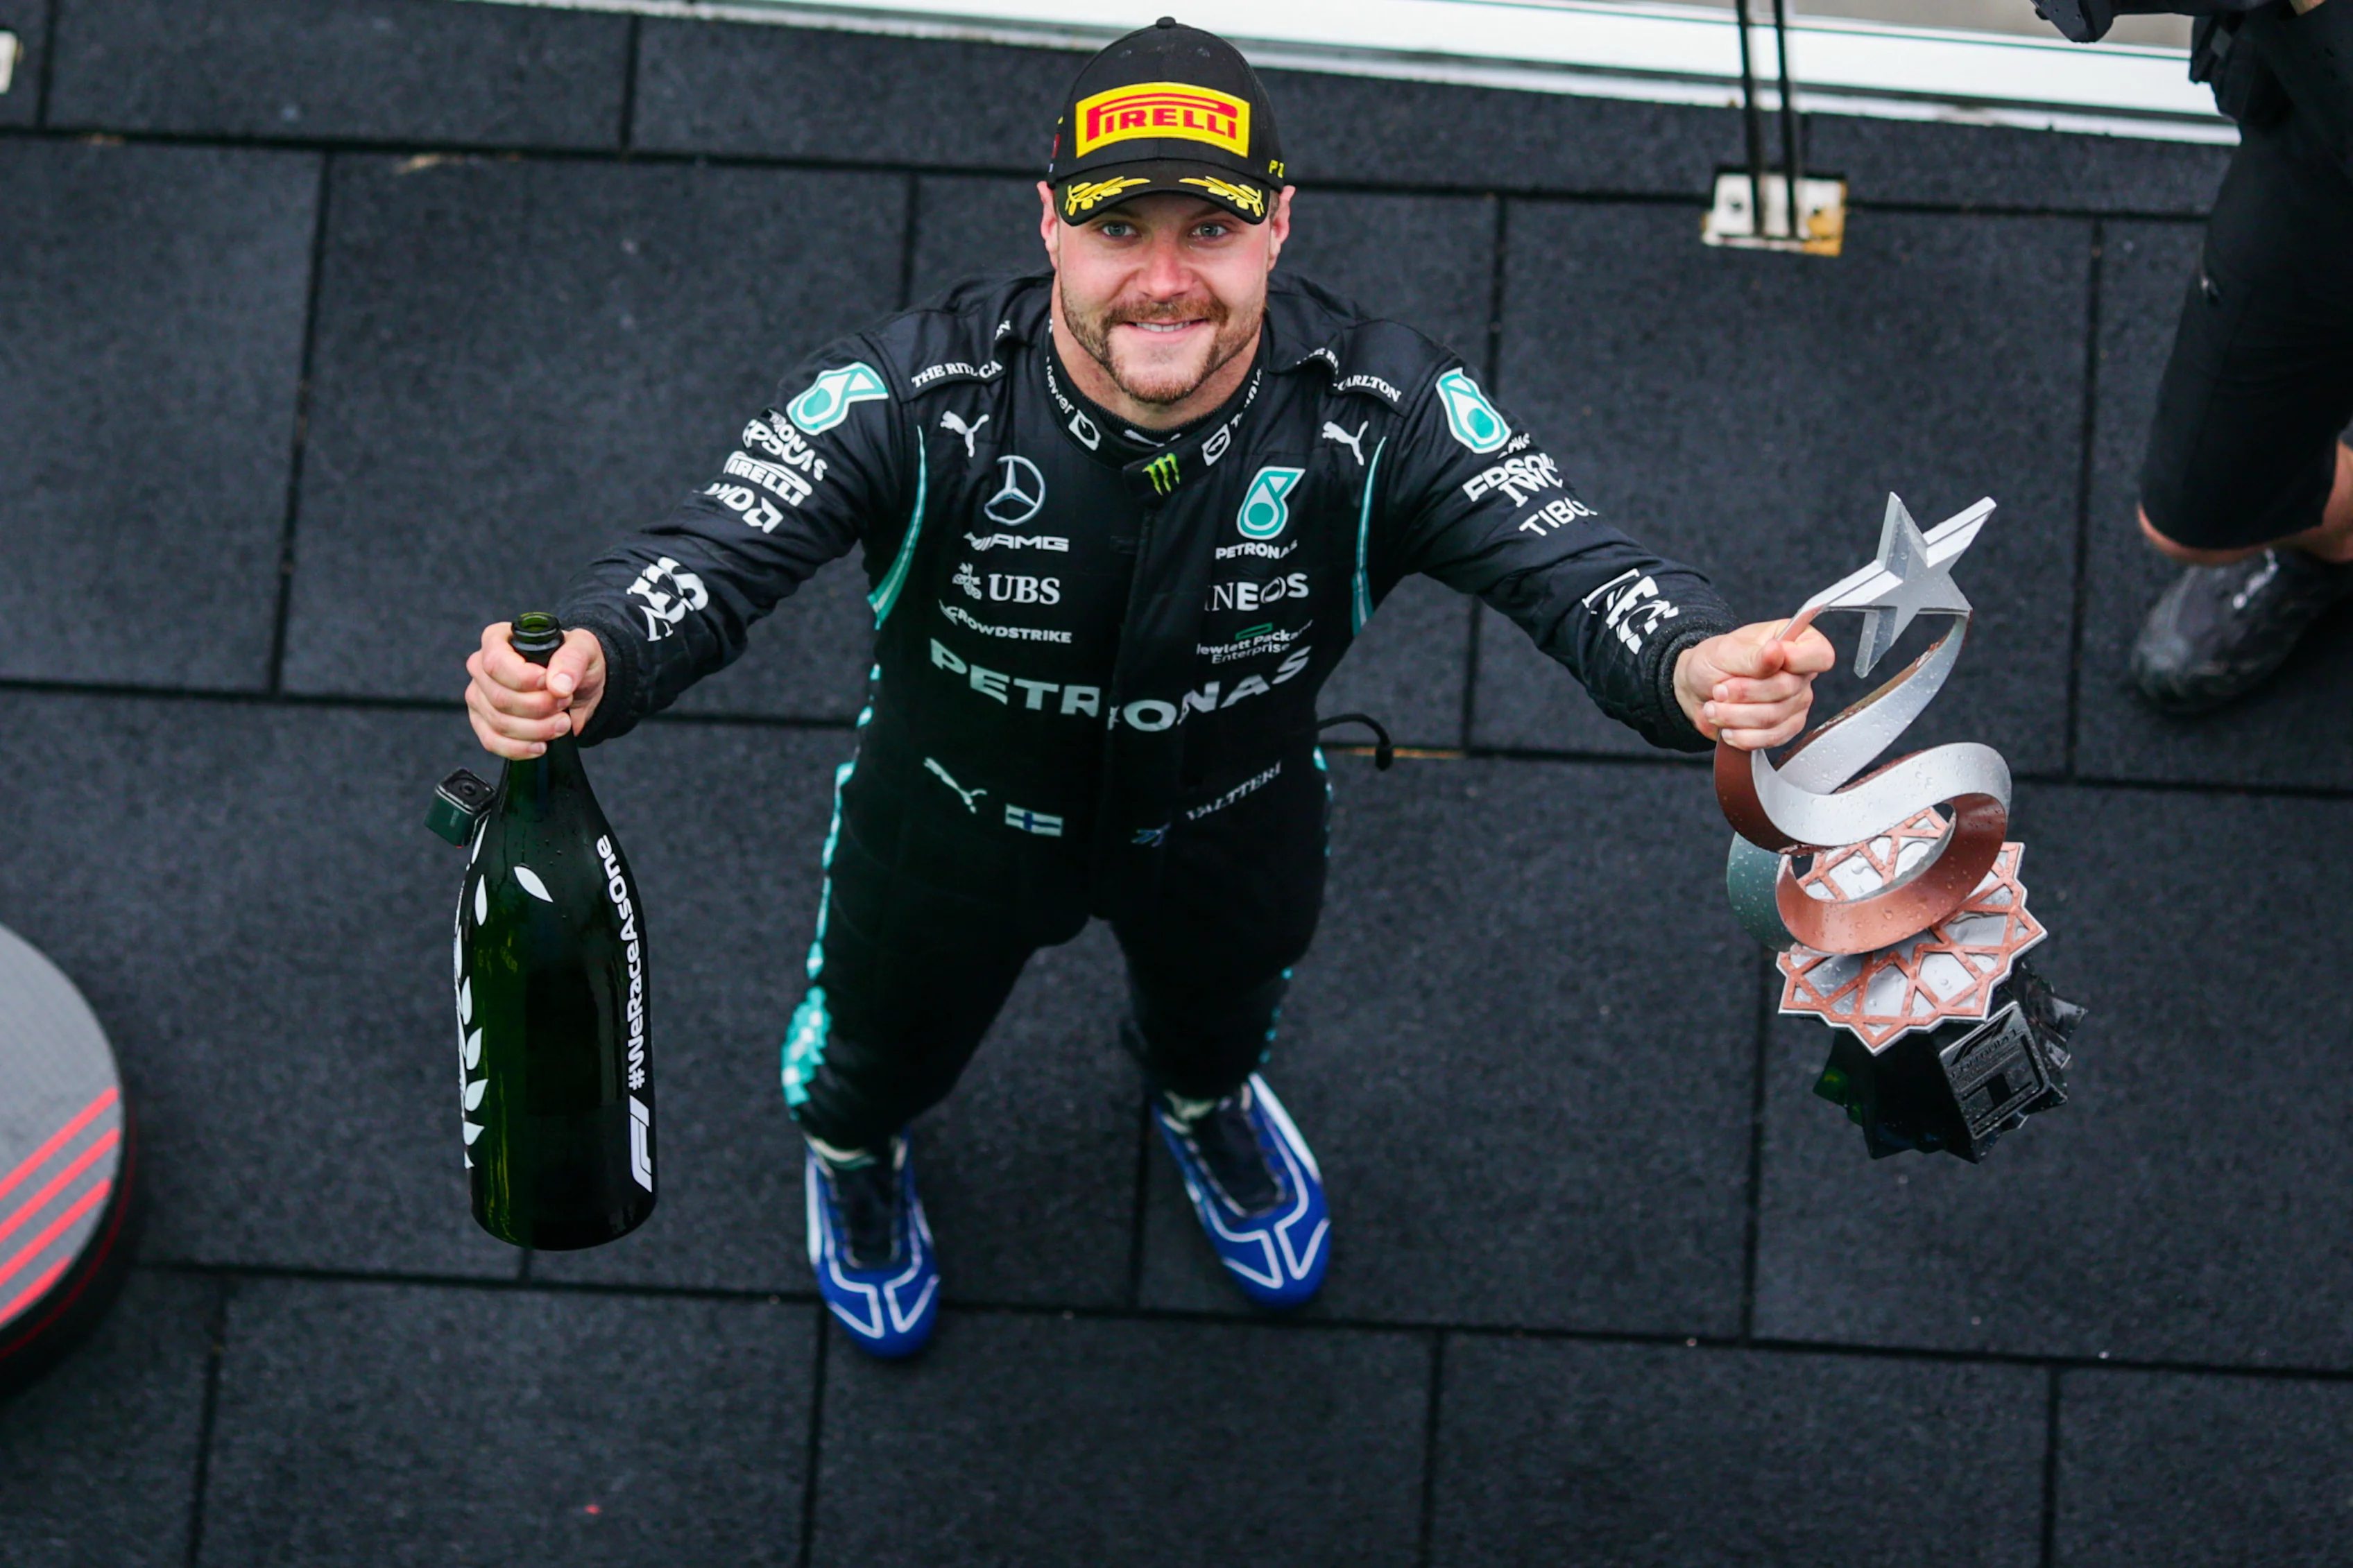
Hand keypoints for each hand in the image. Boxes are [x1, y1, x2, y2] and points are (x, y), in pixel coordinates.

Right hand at [464, 623, 606, 759]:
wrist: (578, 688)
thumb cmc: (573, 662)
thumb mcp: (583, 649)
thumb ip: (572, 659)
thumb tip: (558, 685)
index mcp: (498, 639)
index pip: (496, 662)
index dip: (523, 679)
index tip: (549, 685)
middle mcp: (481, 667)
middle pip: (500, 697)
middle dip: (539, 707)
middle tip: (565, 702)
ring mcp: (480, 696)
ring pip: (499, 722)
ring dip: (536, 729)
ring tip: (562, 723)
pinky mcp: (484, 722)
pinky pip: (492, 742)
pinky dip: (519, 748)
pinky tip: (541, 745)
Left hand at [1674, 619, 1834, 750]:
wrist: (1697, 689)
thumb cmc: (1714, 662)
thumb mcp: (1727, 651)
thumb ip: (1754, 656)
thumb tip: (1776, 651)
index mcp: (1796, 642)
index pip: (1819, 655)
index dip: (1795, 661)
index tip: (1763, 662)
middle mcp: (1801, 674)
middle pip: (1788, 689)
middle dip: (1744, 692)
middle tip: (1720, 689)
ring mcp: (1796, 703)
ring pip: (1774, 717)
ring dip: (1736, 716)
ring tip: (1715, 707)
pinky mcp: (1785, 727)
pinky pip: (1771, 738)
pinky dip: (1742, 735)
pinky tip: (1727, 728)